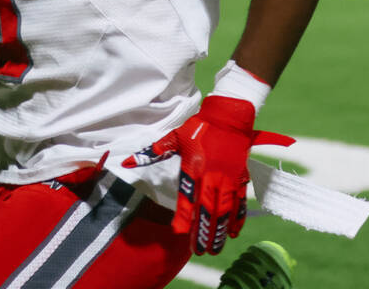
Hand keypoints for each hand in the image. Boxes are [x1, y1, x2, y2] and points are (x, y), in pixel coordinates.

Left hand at [121, 95, 294, 254]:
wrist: (228, 118)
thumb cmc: (198, 127)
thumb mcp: (173, 137)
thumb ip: (151, 153)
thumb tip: (127, 162)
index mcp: (194, 166)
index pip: (187, 196)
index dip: (183, 215)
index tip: (178, 231)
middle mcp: (212, 176)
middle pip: (207, 209)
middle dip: (203, 231)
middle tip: (198, 250)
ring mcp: (228, 179)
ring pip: (224, 210)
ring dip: (219, 230)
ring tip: (213, 247)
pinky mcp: (241, 178)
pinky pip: (240, 203)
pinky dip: (237, 219)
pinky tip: (232, 233)